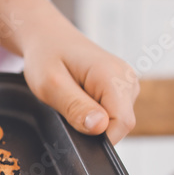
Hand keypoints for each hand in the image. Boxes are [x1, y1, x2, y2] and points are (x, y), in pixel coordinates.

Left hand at [21, 27, 138, 144]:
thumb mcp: (50, 85)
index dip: (98, 136)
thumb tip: (100, 128)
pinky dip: (94, 112)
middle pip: (120, 123)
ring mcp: (128, 84)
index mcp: (113, 75)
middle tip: (66, 107)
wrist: (49, 38)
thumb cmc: (46, 56)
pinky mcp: (122, 88)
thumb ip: (75, 107)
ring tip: (71, 98)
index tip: (72, 126)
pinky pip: (113, 112)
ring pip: (116, 120)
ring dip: (92, 119)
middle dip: (93, 127)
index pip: (122, 122)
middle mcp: (127, 79)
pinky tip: (79, 97)